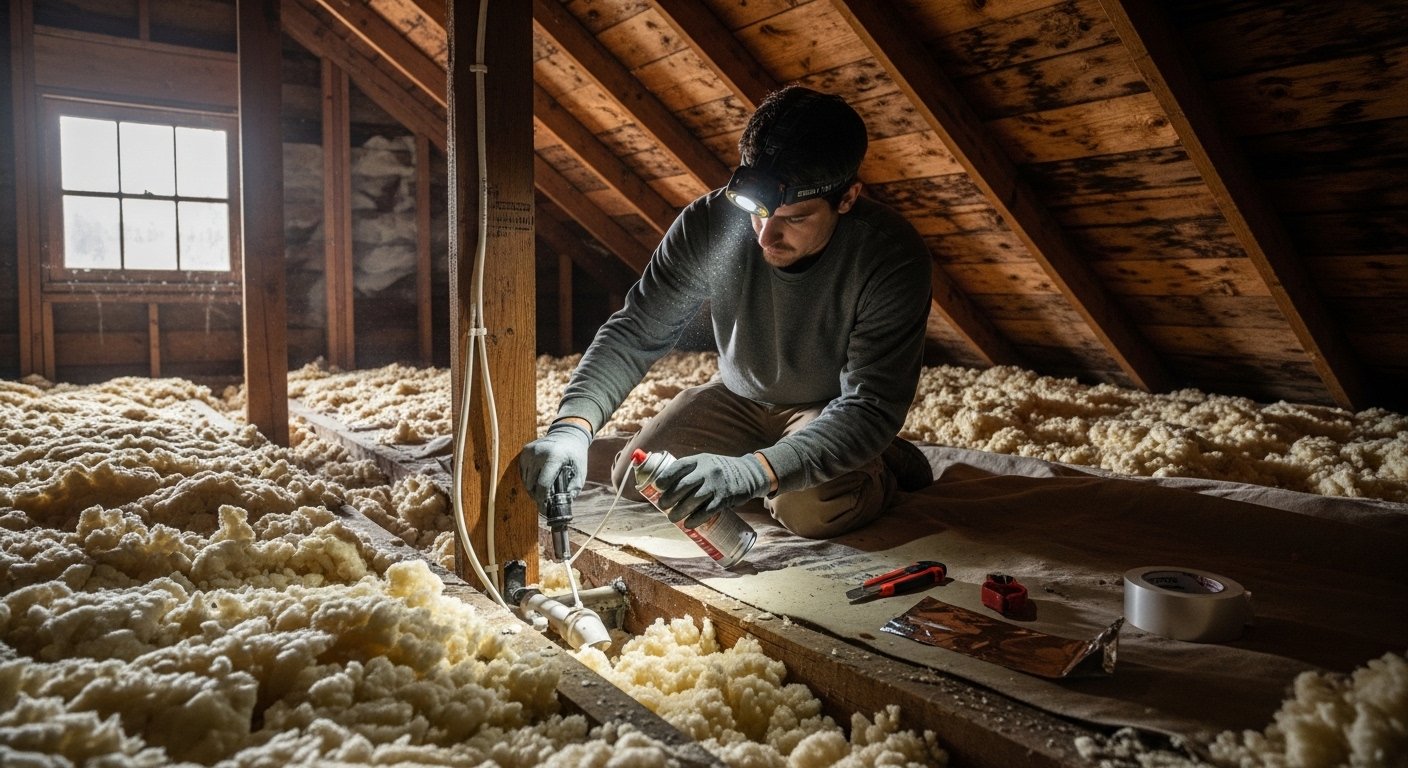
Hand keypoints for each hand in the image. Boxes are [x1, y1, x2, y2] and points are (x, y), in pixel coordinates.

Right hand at [520, 421, 590, 507]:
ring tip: (543, 492)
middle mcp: (539, 452)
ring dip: (532, 489)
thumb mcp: (580, 472)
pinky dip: (529, 480)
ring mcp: (530, 450)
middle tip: (545, 502)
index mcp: (554, 456)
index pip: (542, 484)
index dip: (542, 499)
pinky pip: (523, 472)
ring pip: (525, 480)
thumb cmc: (575, 456)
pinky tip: (538, 481)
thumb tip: (563, 505)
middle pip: (531, 484)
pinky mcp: (525, 450)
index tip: (545, 508)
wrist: (568, 435)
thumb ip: (573, 489)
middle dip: (537, 496)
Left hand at [655, 453, 769, 528]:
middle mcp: (708, 470)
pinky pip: (708, 510)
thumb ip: (691, 472)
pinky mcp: (725, 498)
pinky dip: (696, 519)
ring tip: (672, 518)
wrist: (750, 473)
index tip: (658, 486)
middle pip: (684, 485)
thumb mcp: (707, 463)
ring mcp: (717, 484)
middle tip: (662, 505)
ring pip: (694, 499)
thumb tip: (667, 487)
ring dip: (680, 510)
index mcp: (700, 460)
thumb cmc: (721, 470)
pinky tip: (688, 524)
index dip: (667, 476)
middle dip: (670, 497)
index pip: (679, 466)